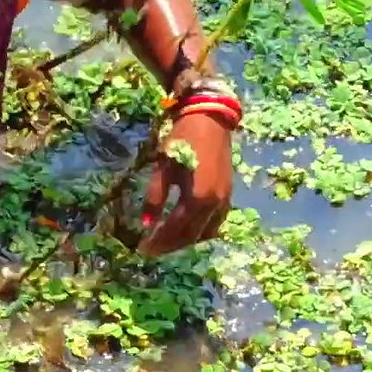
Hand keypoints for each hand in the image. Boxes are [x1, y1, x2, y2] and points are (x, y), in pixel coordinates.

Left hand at [139, 112, 233, 255]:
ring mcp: (224, 201)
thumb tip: (146, 224)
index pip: (175, 229)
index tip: (143, 249)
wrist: (210, 122)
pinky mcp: (228, 196)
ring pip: (205, 233)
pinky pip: (215, 223)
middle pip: (191, 236)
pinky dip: (200, 232)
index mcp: (197, 198)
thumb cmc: (182, 142)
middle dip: (170, 245)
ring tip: (166, 241)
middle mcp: (214, 204)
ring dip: (185, 240)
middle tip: (151, 250)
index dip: (159, 241)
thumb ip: (154, 197)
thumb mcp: (163, 169)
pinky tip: (186, 230)